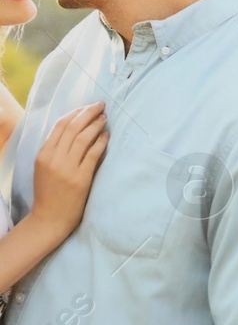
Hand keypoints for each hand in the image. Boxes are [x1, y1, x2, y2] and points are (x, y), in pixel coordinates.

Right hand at [30, 103, 108, 238]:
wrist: (49, 218)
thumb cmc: (49, 192)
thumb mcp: (44, 168)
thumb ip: (55, 150)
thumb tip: (75, 129)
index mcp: (43, 155)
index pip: (60, 126)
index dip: (75, 113)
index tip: (86, 107)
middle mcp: (54, 159)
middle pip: (73, 128)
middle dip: (88, 113)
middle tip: (100, 105)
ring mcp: (67, 169)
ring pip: (84, 138)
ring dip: (96, 125)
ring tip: (105, 118)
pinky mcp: (81, 178)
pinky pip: (93, 154)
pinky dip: (102, 142)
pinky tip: (107, 135)